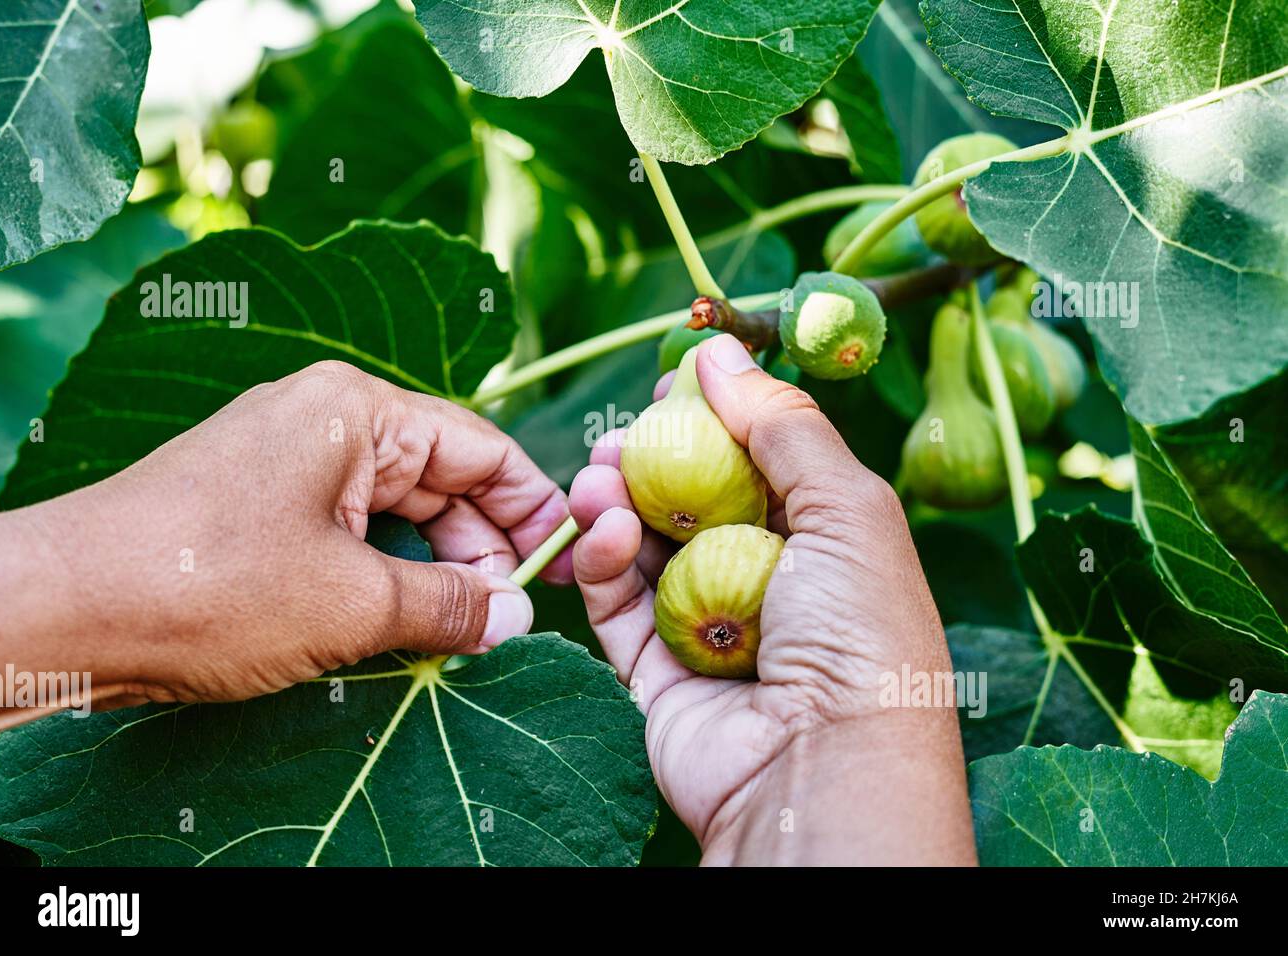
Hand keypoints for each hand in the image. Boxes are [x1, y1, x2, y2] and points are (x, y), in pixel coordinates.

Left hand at [0, 361, 571, 725]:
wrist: (63, 610)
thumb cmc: (207, 585)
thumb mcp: (352, 602)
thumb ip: (451, 605)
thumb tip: (515, 618)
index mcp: (357, 410)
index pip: (483, 448)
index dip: (535, 508)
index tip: (566, 568)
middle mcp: (326, 420)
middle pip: (443, 478)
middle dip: (485, 548)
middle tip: (511, 619)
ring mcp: (289, 462)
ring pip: (398, 511)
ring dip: (436, 570)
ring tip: (462, 631)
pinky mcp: (261, 506)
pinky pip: (351, 532)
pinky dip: (387, 575)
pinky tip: (404, 625)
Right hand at [569, 335, 975, 864]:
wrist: (824, 772)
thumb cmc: (859, 634)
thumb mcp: (845, 507)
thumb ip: (782, 424)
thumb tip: (720, 349)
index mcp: (825, 540)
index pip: (757, 461)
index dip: (715, 418)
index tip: (673, 382)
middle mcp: (766, 582)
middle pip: (691, 500)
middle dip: (652, 458)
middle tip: (622, 432)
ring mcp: (708, 627)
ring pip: (644, 548)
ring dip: (615, 501)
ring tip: (597, 475)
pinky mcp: (656, 672)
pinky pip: (616, 604)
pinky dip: (600, 560)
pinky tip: (601, 526)